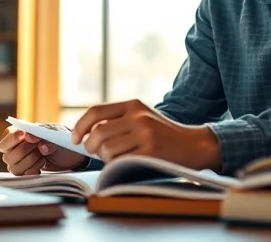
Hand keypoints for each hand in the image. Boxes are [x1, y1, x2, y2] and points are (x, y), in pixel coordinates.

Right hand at [0, 127, 86, 174]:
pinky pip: (23, 176)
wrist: (69, 153)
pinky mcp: (25, 172)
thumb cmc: (58, 138)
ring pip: (14, 168)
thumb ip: (42, 136)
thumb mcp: (54, 134)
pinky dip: (33, 170)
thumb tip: (30, 137)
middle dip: (24, 152)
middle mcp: (14, 149)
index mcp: (16, 134)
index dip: (12, 139)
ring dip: (30, 162)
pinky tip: (42, 164)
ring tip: (42, 156)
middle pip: (8, 156)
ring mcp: (18, 162)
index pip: (5, 140)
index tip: (23, 135)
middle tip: (38, 147)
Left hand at [71, 99, 220, 169]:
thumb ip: (118, 120)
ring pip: (107, 149)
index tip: (76, 139)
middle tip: (97, 153)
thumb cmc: (163, 134)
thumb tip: (85, 134)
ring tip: (117, 159)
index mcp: (133, 105)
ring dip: (106, 159)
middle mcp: (138, 117)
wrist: (194, 144)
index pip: (96, 112)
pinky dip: (117, 166)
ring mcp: (145, 134)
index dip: (80, 126)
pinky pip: (121, 162)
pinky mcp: (150, 152)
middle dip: (91, 147)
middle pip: (98, 133)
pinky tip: (126, 164)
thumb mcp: (142, 117)